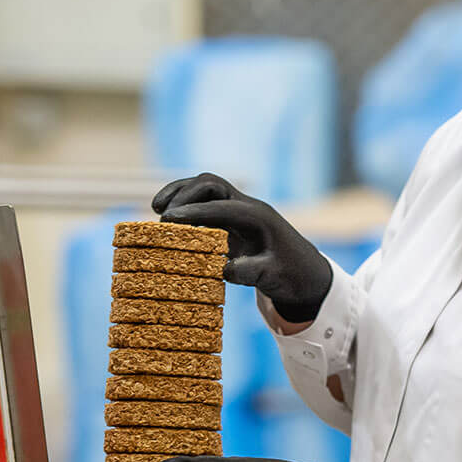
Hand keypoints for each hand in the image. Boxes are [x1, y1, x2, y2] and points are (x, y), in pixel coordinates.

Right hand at [152, 173, 331, 321]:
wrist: (305, 272)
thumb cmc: (291, 274)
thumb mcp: (273, 277)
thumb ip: (250, 273)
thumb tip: (224, 269)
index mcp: (258, 217)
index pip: (220, 206)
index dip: (193, 212)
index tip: (168, 220)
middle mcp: (247, 207)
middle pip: (211, 184)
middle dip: (184, 195)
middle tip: (162, 217)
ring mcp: (238, 210)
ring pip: (205, 188)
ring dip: (180, 193)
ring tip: (155, 209)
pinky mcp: (231, 218)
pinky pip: (204, 202)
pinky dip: (184, 204)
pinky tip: (167, 219)